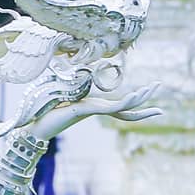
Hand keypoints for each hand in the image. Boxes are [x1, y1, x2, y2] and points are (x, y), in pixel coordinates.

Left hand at [27, 83, 160, 142]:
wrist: (34, 127)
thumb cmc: (45, 111)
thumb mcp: (60, 92)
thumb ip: (66, 83)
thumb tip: (61, 67)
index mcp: (94, 106)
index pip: (120, 106)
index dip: (135, 104)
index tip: (149, 94)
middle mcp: (97, 109)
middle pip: (127, 107)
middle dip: (145, 97)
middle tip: (160, 85)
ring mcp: (94, 111)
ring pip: (123, 107)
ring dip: (140, 97)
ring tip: (153, 87)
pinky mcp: (87, 111)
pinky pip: (110, 108)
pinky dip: (124, 103)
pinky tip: (134, 96)